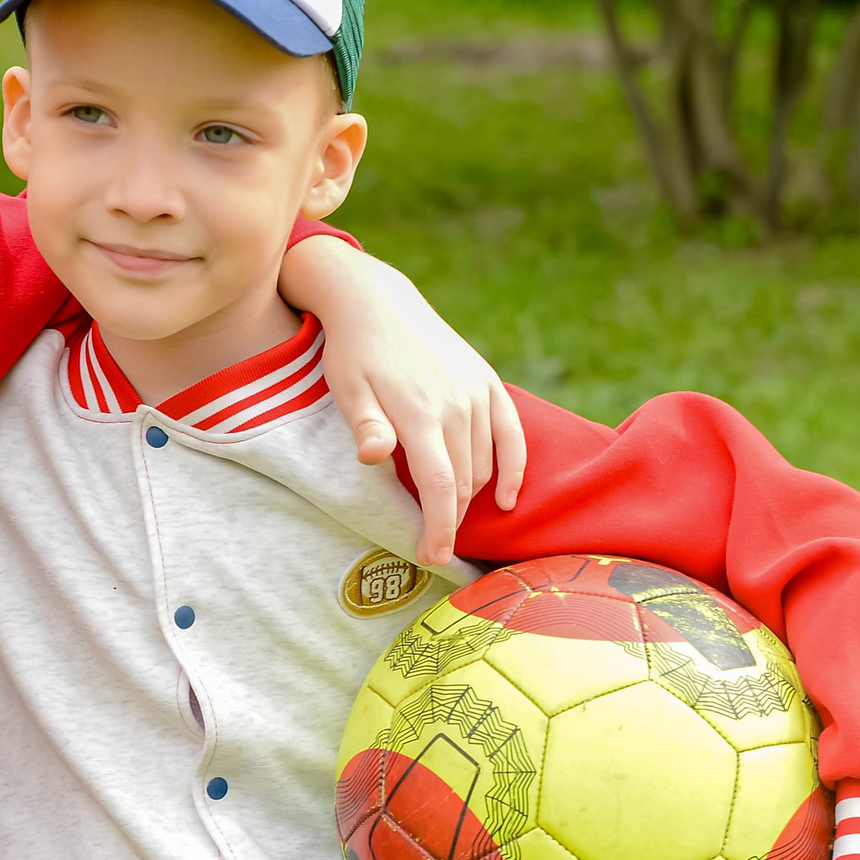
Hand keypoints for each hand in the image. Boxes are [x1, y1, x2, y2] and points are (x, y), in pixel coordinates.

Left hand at [279, 239, 526, 566]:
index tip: (430, 557)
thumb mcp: (346, 389)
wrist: (377, 302)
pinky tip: (506, 499)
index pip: (440, 487)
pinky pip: (512, 435)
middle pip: (464, 483)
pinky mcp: (488, 383)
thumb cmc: (353, 352)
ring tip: (445, 519)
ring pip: (484, 465)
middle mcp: (456, 405)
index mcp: (419, 413)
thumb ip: (366, 426)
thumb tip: (373, 458)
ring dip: (469, 498)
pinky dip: (513, 469)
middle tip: (430, 549)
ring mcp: (476, 393)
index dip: (438, 528)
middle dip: (449, 523)